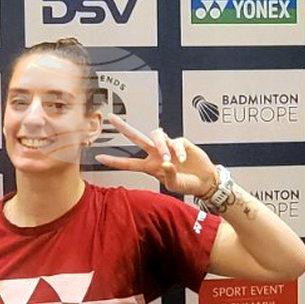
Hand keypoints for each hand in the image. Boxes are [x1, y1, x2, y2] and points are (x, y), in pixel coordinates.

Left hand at [94, 114, 216, 196]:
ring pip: (156, 136)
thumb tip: (165, 162)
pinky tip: (182, 160)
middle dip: (123, 127)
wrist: (204, 180)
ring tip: (167, 157)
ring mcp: (167, 147)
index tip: (99, 157)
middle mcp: (156, 154)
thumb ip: (169, 176)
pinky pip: (175, 142)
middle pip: (137, 138)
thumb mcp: (176, 186)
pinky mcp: (180, 142)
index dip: (114, 161)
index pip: (129, 163)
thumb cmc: (187, 183)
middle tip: (111, 118)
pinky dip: (178, 151)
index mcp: (150, 167)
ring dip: (160, 145)